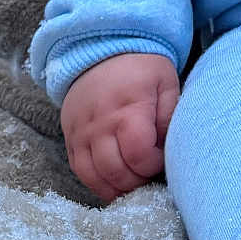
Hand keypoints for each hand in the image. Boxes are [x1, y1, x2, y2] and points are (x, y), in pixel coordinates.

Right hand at [60, 52, 180, 202]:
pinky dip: (97, 183)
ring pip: (95, 176)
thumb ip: (170, 116)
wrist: (101, 51)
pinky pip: (79, 171)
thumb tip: (169, 148)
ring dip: (116, 188)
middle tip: (149, 172)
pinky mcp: (70, 138)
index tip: (161, 157)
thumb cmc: (141, 69)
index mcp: (128, 109)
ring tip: (133, 182)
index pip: (139, 155)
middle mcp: (100, 124)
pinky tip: (113, 183)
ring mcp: (81, 133)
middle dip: (137, 180)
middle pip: (116, 171)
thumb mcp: (165, 83)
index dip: (154, 165)